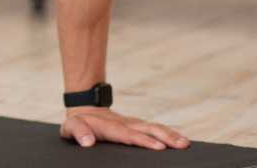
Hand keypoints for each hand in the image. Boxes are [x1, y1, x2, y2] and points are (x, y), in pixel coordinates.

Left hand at [60, 107, 191, 149]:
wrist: (86, 110)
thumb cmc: (78, 122)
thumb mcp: (71, 127)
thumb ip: (78, 133)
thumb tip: (87, 142)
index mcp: (111, 127)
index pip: (129, 135)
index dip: (143, 140)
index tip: (158, 146)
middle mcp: (126, 124)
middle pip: (148, 129)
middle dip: (165, 137)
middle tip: (181, 145)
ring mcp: (134, 124)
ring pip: (155, 128)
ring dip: (171, 135)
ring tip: (185, 144)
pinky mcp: (138, 126)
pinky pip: (156, 129)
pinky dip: (169, 134)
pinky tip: (181, 141)